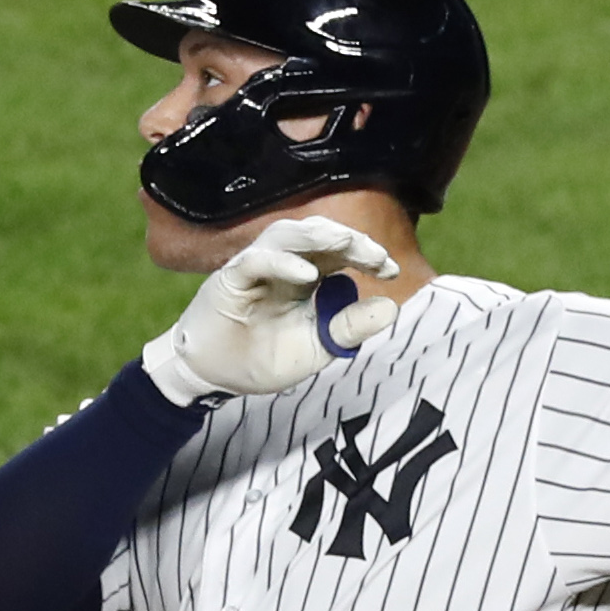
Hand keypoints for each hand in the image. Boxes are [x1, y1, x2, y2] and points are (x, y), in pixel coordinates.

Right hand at [144, 217, 401, 403]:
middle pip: (319, 236)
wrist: (216, 376)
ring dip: (318, 236)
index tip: (392, 271)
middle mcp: (284, 264)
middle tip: (377, 256)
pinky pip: (257, 260)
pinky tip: (307, 274)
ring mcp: (256, 267)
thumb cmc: (265, 357)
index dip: (367, 255)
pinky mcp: (231, 278)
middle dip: (350, 241)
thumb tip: (392, 308)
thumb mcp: (318, 346)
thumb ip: (351, 327)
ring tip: (347, 243)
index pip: (341, 253)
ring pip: (287, 234)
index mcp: (307, 276)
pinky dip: (283, 263)